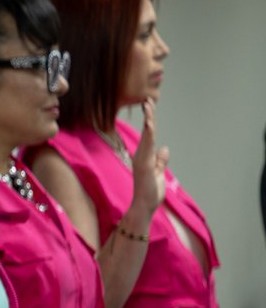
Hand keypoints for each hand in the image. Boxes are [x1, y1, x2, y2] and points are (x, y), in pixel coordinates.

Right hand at [129, 99, 169, 219]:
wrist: (144, 206)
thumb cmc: (150, 192)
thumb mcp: (159, 173)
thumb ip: (161, 161)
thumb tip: (165, 149)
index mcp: (145, 157)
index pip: (149, 136)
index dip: (150, 121)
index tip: (149, 107)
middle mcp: (141, 156)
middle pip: (147, 132)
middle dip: (148, 116)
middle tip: (148, 100)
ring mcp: (142, 159)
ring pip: (147, 136)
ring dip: (148, 121)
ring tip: (148, 107)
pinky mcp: (144, 164)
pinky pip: (147, 146)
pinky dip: (148, 134)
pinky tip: (149, 124)